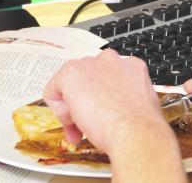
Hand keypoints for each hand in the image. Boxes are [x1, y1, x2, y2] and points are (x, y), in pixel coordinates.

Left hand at [43, 49, 163, 151]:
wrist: (134, 132)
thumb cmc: (139, 126)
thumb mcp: (136, 105)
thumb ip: (122, 99)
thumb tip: (111, 108)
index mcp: (130, 67)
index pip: (106, 78)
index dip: (100, 101)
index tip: (100, 117)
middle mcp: (110, 60)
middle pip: (86, 80)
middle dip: (84, 102)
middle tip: (87, 124)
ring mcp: (90, 64)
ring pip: (69, 85)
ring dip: (72, 106)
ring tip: (81, 127)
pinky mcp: (71, 72)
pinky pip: (52, 91)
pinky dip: (58, 110)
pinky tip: (73, 121)